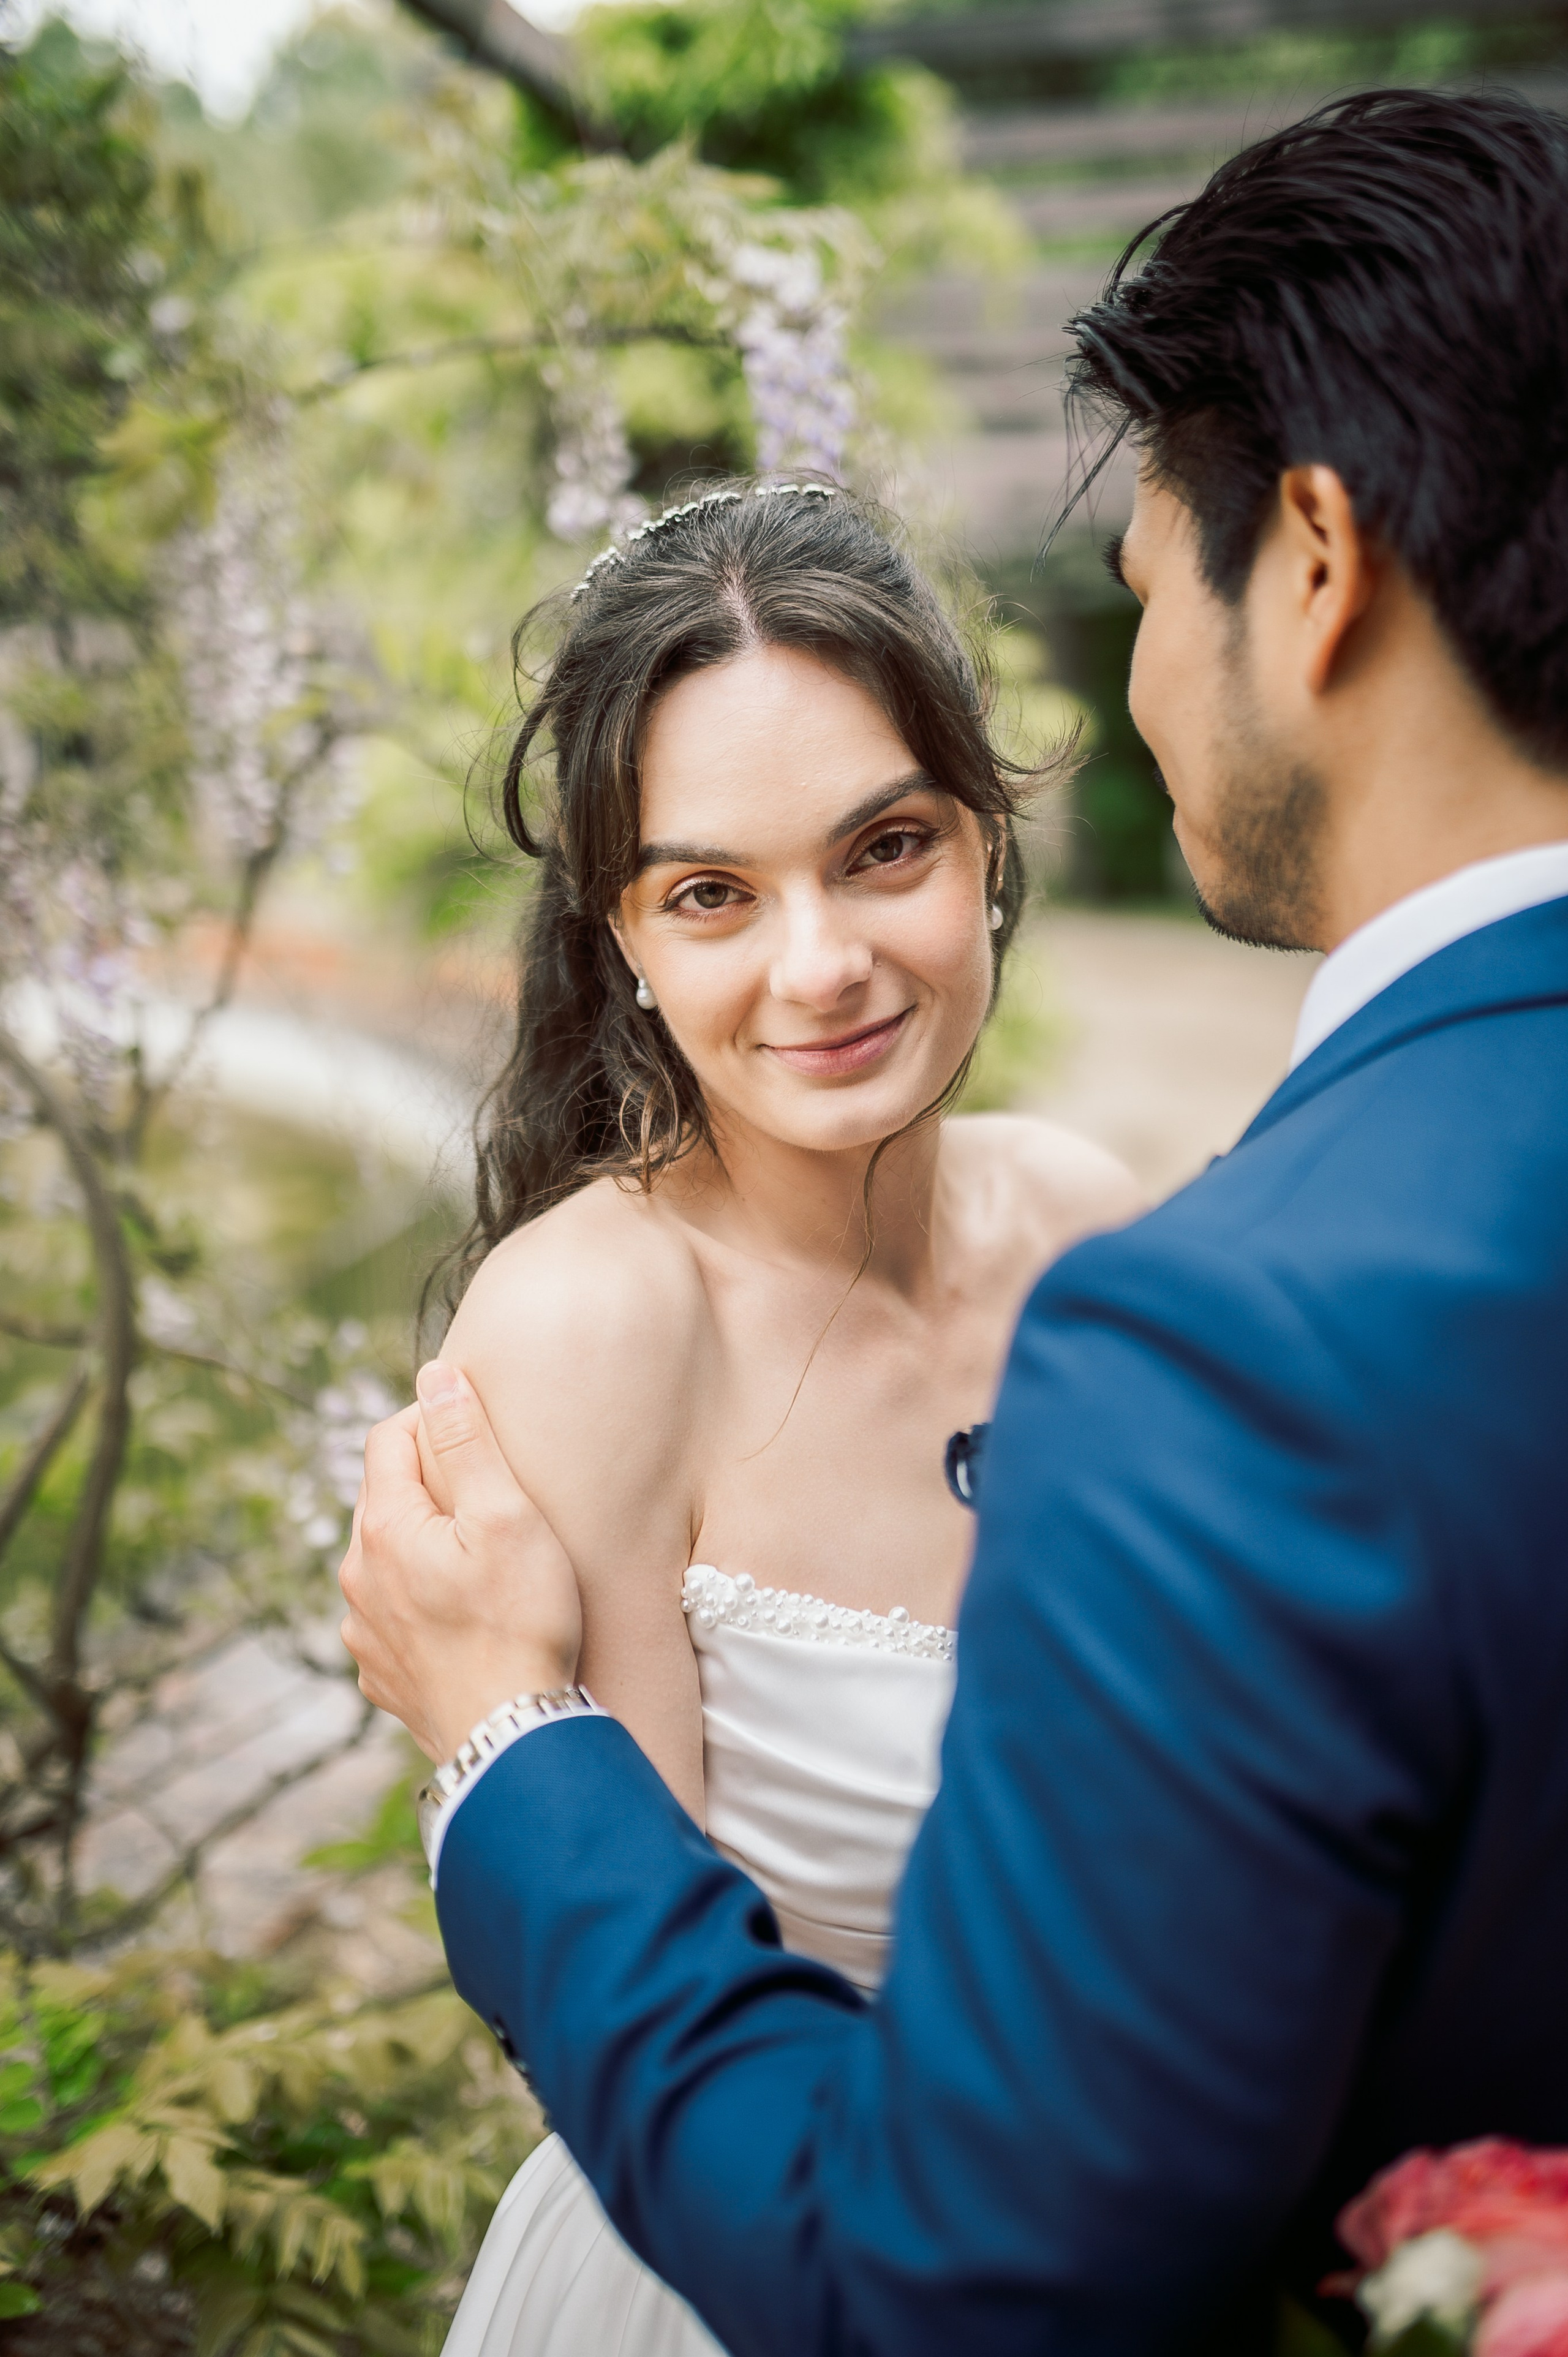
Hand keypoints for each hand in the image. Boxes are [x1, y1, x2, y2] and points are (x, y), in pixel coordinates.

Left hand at [338, 1361, 582, 1761]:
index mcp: (382, 1527)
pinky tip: (462, 1617)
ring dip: (421, 1548)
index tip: (476, 1429)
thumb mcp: (505, 1515)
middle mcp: (357, 1577)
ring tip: (478, 1561)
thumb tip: (433, 1375)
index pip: (386, 1438)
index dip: (430, 1419)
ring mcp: (363, 1631)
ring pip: (385, 1561)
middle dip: (427, 1485)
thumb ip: (466, 1440)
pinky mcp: (379, 1676)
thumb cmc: (521, 1621)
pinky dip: (419, 1604)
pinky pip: (391, 1618)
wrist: (512, 1739)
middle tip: (487, 1494)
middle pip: (383, 1499)